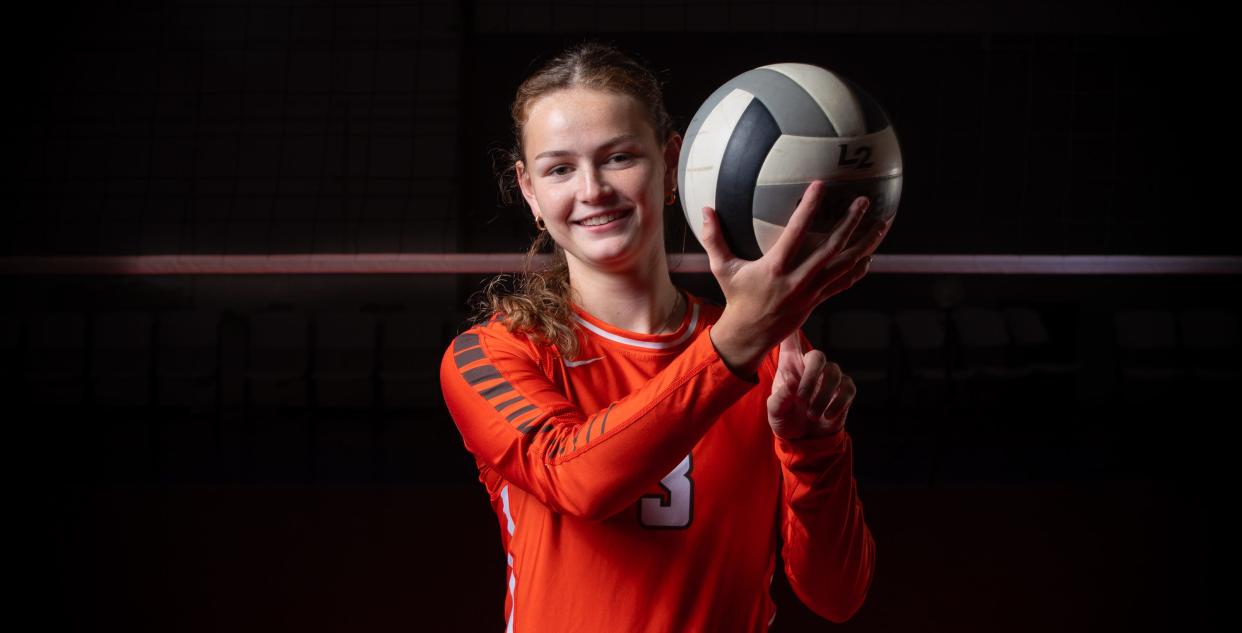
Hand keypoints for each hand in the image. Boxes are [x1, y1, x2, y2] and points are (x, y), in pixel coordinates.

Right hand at [701, 180, 889, 376]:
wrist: (749, 335)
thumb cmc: (735, 298)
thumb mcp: (722, 269)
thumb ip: (714, 239)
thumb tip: (705, 209)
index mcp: (775, 268)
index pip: (796, 232)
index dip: (809, 208)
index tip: (820, 185)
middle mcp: (798, 279)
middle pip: (832, 248)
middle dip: (851, 224)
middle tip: (864, 201)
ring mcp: (812, 291)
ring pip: (846, 266)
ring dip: (866, 244)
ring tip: (882, 224)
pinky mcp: (818, 299)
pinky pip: (844, 283)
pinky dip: (859, 269)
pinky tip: (870, 255)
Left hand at [767, 330, 855, 440]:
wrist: (804, 438)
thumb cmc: (785, 417)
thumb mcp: (775, 411)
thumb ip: (779, 398)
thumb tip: (791, 383)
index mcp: (790, 365)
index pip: (790, 342)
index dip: (790, 329)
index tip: (788, 312)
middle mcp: (810, 367)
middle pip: (818, 356)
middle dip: (811, 378)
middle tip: (801, 399)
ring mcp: (830, 377)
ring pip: (834, 373)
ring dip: (822, 396)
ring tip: (812, 415)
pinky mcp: (844, 390)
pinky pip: (847, 388)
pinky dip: (837, 403)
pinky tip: (826, 415)